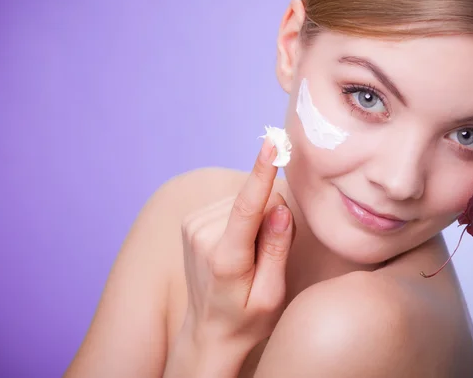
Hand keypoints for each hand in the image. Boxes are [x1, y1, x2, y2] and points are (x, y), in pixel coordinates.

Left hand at [179, 139, 294, 355]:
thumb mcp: (272, 295)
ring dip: (256, 221)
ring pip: (245, 200)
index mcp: (226, 258)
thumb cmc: (246, 320)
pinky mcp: (191, 220)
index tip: (271, 142)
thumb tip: (281, 208)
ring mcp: (192, 226)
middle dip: (271, 220)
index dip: (262, 172)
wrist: (208, 331)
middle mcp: (203, 236)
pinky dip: (241, 219)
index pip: (247, 206)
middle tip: (265, 257)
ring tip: (249, 256)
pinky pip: (232, 203)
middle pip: (256, 201)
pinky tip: (236, 246)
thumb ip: (277, 249)